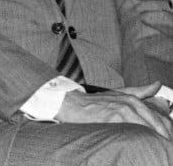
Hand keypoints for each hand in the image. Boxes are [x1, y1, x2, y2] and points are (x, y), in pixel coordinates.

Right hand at [57, 82, 172, 139]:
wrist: (72, 103)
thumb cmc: (95, 101)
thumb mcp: (118, 93)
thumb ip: (140, 91)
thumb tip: (157, 84)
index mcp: (134, 99)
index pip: (160, 118)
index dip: (167, 131)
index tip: (168, 140)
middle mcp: (130, 104)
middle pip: (157, 124)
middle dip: (164, 136)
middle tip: (166, 147)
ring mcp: (122, 111)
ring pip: (147, 128)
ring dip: (154, 139)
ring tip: (157, 151)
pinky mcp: (113, 118)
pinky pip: (132, 131)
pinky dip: (140, 138)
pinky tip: (142, 145)